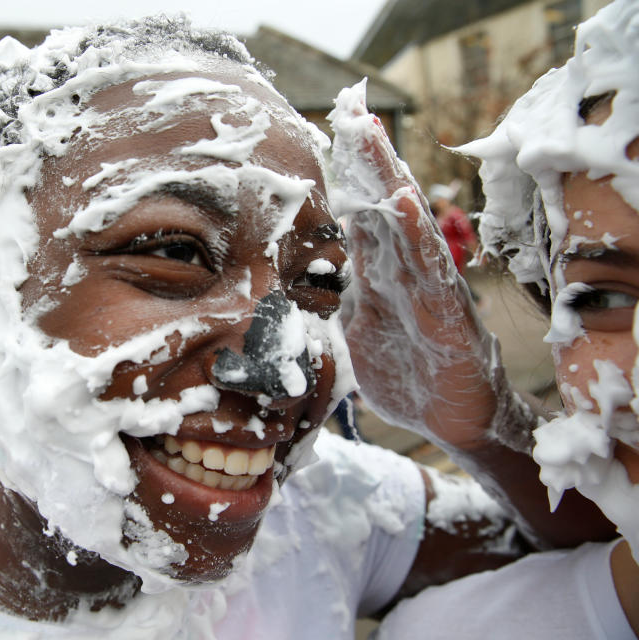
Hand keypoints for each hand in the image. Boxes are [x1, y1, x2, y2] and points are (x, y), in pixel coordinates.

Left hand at [327, 81, 532, 453]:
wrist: (454, 421)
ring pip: (406, 223)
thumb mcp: (359, 336)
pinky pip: (431, 268)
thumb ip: (340, 303)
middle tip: (350, 109)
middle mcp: (405, 272)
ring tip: (372, 134)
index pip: (362, 217)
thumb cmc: (410, 375)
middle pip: (384, 205)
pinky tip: (404, 200)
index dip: (346, 179)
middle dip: (368, 159)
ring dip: (388, 177)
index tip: (328, 135)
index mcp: (382, 277)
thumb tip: (305, 286)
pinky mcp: (448, 314)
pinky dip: (417, 234)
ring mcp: (429, 288)